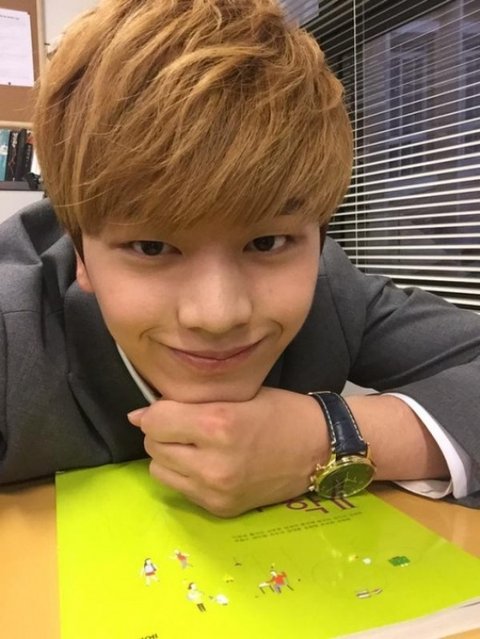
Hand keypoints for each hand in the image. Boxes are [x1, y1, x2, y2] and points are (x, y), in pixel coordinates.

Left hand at [128, 387, 327, 516]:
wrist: (321, 449)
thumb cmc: (282, 412)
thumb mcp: (238, 395)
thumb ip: (190, 403)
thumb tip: (139, 416)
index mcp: (219, 425)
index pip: (155, 421)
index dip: (158, 411)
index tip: (171, 408)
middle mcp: (213, 463)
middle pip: (153, 446)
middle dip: (162, 432)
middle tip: (185, 425)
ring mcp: (216, 491)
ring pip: (159, 470)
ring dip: (168, 455)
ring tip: (193, 445)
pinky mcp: (221, 509)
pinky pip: (180, 489)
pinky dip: (184, 474)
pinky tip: (206, 463)